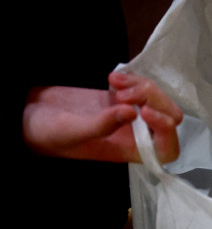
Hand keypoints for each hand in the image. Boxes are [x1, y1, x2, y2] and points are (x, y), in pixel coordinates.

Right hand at [22, 71, 182, 163]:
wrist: (24, 115)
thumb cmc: (44, 133)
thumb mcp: (70, 132)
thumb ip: (101, 126)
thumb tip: (131, 114)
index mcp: (127, 151)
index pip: (167, 150)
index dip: (166, 132)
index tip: (144, 112)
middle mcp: (134, 134)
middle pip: (169, 117)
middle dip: (155, 100)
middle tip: (124, 94)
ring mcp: (129, 114)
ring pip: (158, 98)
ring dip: (142, 86)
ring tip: (114, 84)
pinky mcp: (120, 97)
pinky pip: (141, 85)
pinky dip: (132, 78)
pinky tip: (111, 78)